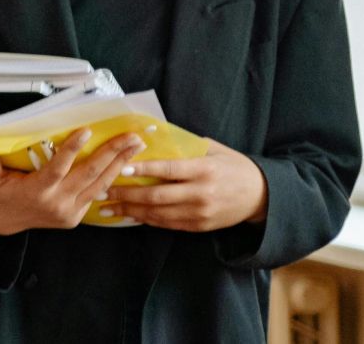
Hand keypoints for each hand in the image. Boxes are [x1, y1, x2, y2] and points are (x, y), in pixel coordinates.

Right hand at [0, 128, 143, 235]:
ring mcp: (69, 211)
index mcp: (37, 191)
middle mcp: (57, 202)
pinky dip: (111, 179)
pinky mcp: (75, 217)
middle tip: (131, 137)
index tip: (87, 131)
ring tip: (136, 146)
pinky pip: (96, 195)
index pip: (58, 168)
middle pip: (89, 174)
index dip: (72, 149)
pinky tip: (124, 164)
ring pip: (100, 185)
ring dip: (119, 164)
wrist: (2, 223)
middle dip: (112, 153)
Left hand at [105, 139, 265, 231]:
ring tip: (106, 207)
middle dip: (126, 194)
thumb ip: (185, 146)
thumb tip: (151, 136)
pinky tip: (128, 215)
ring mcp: (200, 212)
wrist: (262, 196)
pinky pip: (167, 224)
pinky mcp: (199, 226)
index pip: (169, 169)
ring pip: (158, 213)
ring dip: (129, 211)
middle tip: (102, 191)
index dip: (144, 169)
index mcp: (204, 169)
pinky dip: (145, 219)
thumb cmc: (234, 166)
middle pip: (158, 195)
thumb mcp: (214, 150)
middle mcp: (201, 193)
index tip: (121, 167)